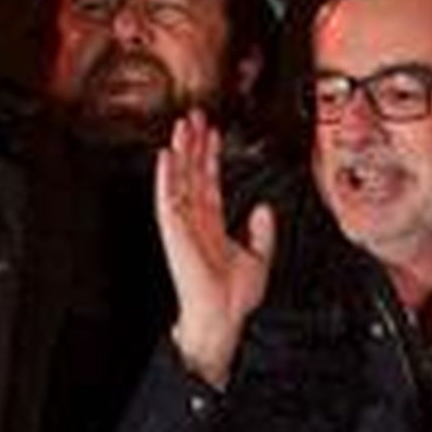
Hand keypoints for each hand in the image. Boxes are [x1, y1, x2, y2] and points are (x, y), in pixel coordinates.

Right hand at [155, 109, 273, 387]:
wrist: (224, 315)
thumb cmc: (235, 295)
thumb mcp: (258, 257)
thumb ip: (262, 231)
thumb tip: (265, 208)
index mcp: (212, 223)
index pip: (209, 180)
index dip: (210, 155)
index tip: (212, 132)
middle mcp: (195, 219)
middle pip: (192, 173)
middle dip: (193, 144)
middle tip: (194, 115)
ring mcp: (182, 224)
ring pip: (179, 179)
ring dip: (180, 152)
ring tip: (182, 125)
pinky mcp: (174, 231)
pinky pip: (167, 198)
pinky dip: (166, 176)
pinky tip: (167, 156)